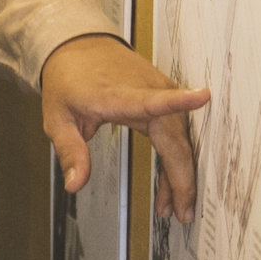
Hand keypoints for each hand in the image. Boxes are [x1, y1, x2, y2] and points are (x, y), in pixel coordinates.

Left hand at [38, 33, 210, 223]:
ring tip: (172, 207)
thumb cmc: (68, 79)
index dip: (178, 101)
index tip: (203, 97)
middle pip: (174, 138)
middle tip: (182, 213)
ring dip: (178, 174)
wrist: (77, 46)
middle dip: (181, 179)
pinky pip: (175, 133)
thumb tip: (75, 184)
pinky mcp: (163, 94)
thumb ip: (71, 151)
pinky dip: (174, 160)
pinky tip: (167, 184)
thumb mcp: (58, 118)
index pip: (152, 100)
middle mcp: (146, 90)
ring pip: (179, 140)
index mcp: (118, 95)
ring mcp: (159, 90)